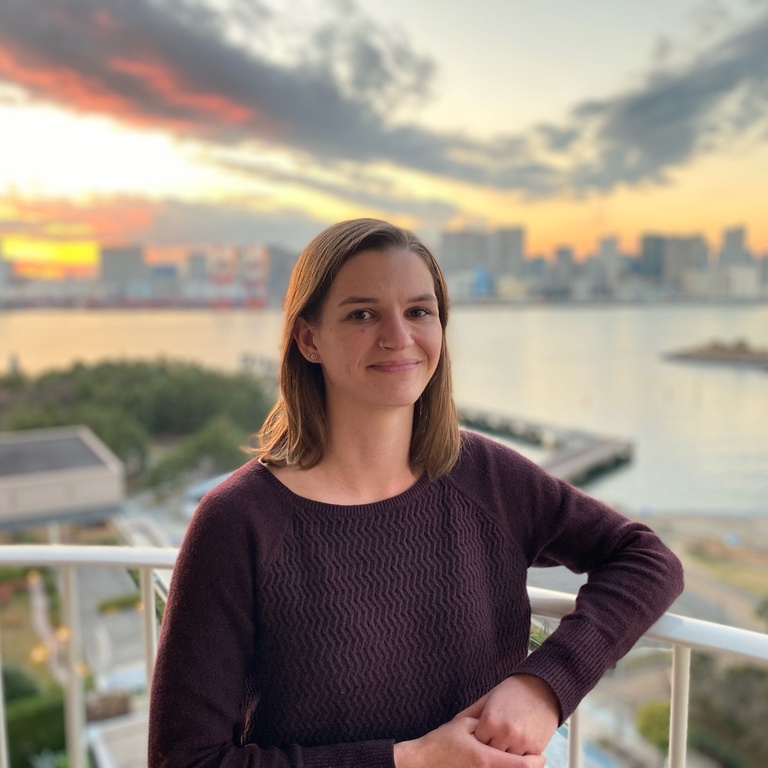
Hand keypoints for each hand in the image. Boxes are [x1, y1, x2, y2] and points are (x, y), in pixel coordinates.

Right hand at [394, 717, 545, 767]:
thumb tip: (501, 718)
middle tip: (535, 759)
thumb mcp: (464, 724)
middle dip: (530, 767)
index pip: (522, 765)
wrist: (423, 762)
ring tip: (521, 760)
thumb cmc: (441, 742)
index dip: (536, 762)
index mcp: (486, 758)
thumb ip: (485, 723)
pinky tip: (504, 764)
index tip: (541, 755)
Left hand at [455, 675, 559, 755]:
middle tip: (491, 743)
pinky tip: (515, 748)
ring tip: (503, 744)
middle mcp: (505, 733)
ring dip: (504, 754)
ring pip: (506, 761)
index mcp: (490, 721)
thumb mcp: (489, 699)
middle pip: (491, 754)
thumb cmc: (512, 692)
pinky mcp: (535, 748)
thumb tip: (455, 724)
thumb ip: (471, 714)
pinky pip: (523, 762)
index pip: (477, 742)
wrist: (542, 688)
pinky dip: (518, 757)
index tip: (481, 737)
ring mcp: (521, 742)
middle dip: (490, 749)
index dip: (479, 740)